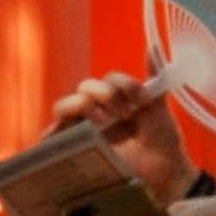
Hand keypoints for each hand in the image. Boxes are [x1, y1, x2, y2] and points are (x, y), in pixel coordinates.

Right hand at [48, 69, 194, 204]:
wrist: (165, 170)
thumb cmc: (161, 140)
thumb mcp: (159, 105)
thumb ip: (154, 74)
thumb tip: (152, 45)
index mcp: (114, 99)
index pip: (106, 81)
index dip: (120, 86)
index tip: (139, 101)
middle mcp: (97, 111)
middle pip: (83, 88)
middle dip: (100, 93)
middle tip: (120, 111)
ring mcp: (85, 130)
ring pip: (65, 108)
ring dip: (79, 106)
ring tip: (101, 121)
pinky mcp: (76, 150)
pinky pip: (54, 139)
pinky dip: (50, 136)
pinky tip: (55, 136)